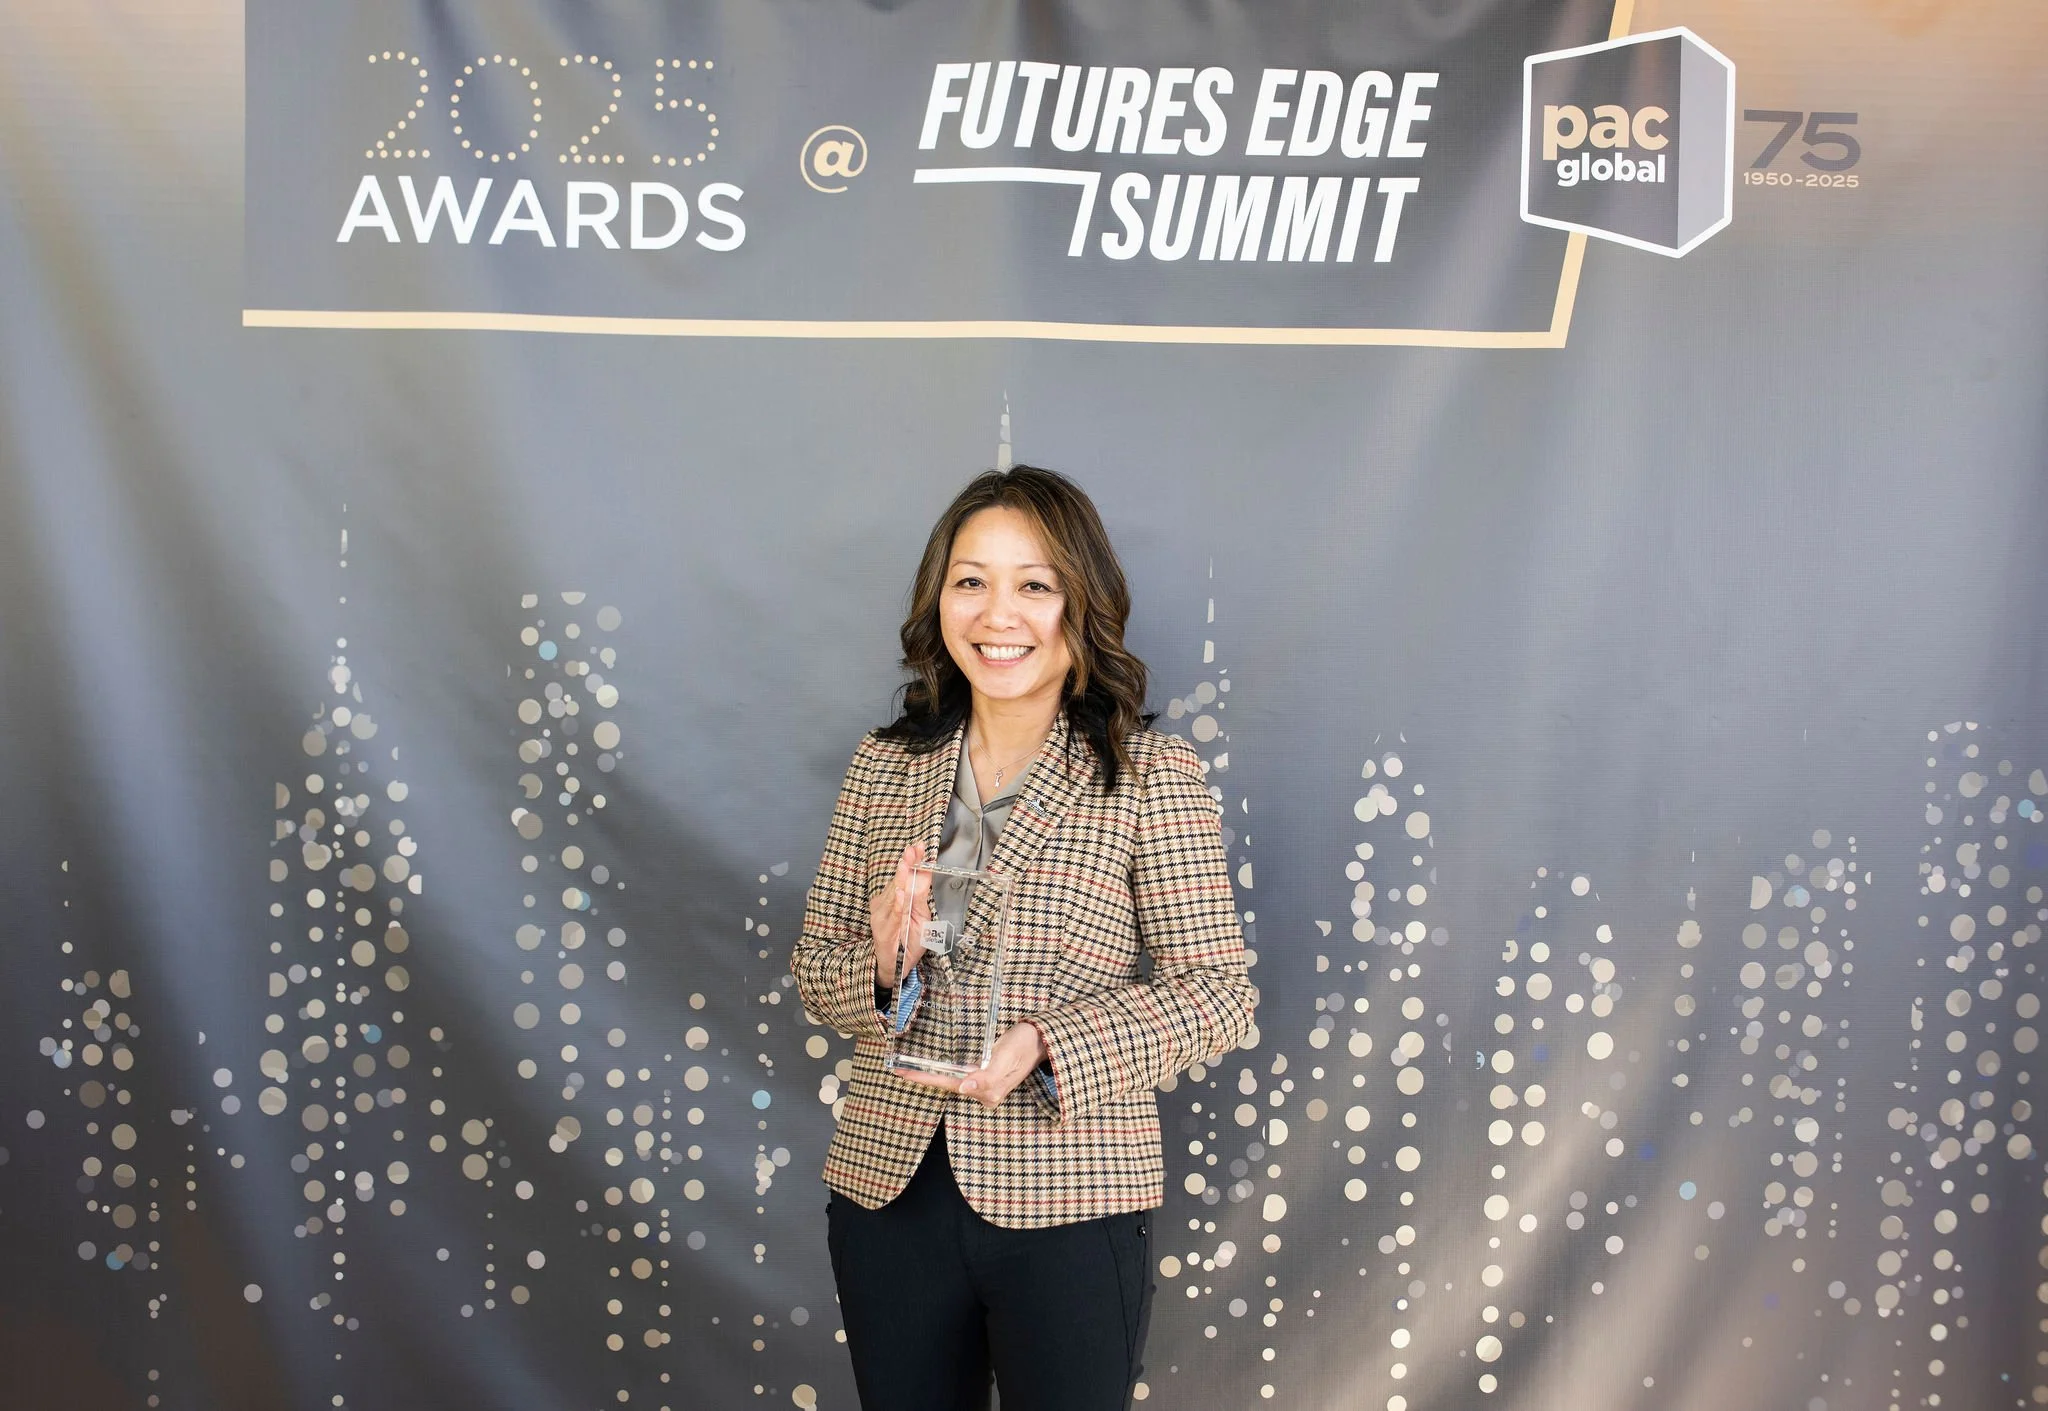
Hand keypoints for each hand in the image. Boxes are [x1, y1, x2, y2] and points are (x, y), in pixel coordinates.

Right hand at [871, 842, 931, 990]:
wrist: (896, 967)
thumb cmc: (907, 940)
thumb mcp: (921, 915)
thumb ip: (921, 895)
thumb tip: (926, 872)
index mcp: (896, 898)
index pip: (905, 876)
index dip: (913, 861)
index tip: (920, 846)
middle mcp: (886, 904)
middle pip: (899, 881)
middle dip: (907, 865)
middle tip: (914, 849)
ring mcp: (882, 917)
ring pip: (894, 895)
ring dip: (901, 879)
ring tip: (906, 864)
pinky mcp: (883, 931)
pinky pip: (892, 917)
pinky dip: (896, 906)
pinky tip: (901, 895)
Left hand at [906, 1022, 1046, 1108]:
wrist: (1043, 1038)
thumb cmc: (1026, 1045)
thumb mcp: (1009, 1057)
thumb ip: (988, 1077)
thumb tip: (965, 1088)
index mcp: (988, 1090)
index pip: (949, 1084)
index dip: (925, 1078)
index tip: (903, 1072)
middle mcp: (985, 1091)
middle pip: (947, 1084)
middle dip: (923, 1077)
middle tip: (897, 1068)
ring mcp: (985, 1084)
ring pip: (952, 1080)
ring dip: (931, 1074)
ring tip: (908, 1067)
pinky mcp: (986, 1074)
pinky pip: (960, 1074)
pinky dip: (943, 1070)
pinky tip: (933, 1065)